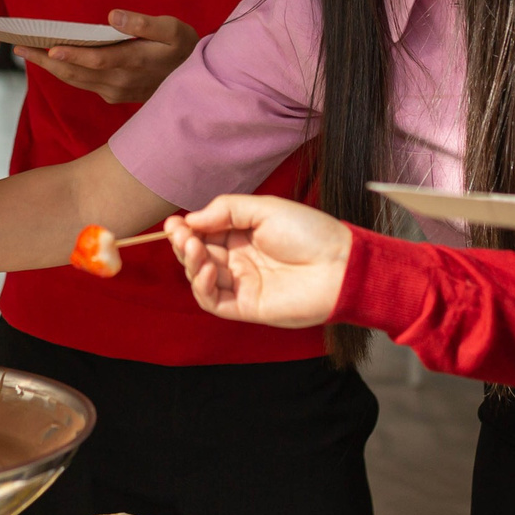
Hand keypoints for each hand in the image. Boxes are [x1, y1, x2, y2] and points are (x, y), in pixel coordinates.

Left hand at [17, 10, 197, 103]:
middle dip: (46, 60)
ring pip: (76, 81)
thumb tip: (113, 16)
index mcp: (134, 61)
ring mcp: (116, 91)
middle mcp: (121, 81)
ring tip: (26, 52)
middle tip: (18, 47)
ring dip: (50, 68)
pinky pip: (83, 84)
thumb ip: (144, 24)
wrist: (195, 82)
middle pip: (76, 73)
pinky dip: (64, 73)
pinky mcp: (114, 95)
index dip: (72, 55)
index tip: (49, 48)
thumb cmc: (183, 47)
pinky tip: (52, 61)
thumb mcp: (172, 29)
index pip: (97, 59)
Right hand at [168, 197, 352, 327]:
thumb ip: (226, 210)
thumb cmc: (309, 232)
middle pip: (197, 255)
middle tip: (180, 233)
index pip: (204, 233)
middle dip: (184, 244)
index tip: (175, 222)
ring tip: (193, 248)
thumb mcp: (265, 209)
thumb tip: (191, 219)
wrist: (339, 265)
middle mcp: (239, 259)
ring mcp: (241, 283)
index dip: (187, 228)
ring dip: (190, 263)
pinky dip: (202, 286)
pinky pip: (213, 300)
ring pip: (201, 277)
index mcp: (243, 235)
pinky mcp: (246, 306)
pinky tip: (204, 269)